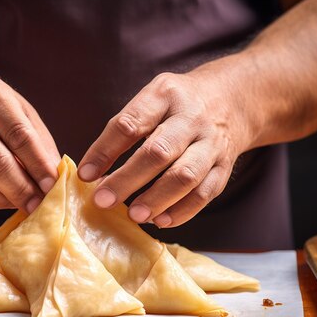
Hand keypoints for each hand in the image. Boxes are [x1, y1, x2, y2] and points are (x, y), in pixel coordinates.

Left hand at [78, 71, 250, 227]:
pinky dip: (182, 210)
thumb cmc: (176, 106)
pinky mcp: (224, 166)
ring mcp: (211, 143)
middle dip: (127, 179)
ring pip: (185, 175)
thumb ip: (124, 130)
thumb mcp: (151, 100)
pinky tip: (161, 220)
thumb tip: (93, 173)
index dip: (104, 151)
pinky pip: (205, 193)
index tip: (85, 174)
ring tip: (134, 215)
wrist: (231, 99)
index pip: (130, 124)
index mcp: (165, 95)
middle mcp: (191, 118)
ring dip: (157, 199)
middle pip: (158, 152)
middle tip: (103, 200)